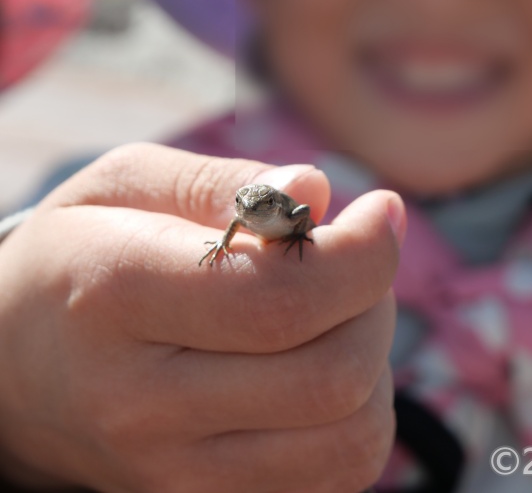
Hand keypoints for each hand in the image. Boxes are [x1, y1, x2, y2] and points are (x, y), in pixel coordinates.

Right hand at [0, 143, 403, 492]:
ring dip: (374, 363)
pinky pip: (340, 475)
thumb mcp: (123, 188)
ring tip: (334, 318)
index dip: (364, 253)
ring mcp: (177, 475)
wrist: (15, 375)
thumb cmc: (82, 262)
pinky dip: (357, 414)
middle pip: (331, 374)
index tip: (381, 212)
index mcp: (114, 300)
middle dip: (374, 302)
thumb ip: (222, 182)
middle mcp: (142, 406)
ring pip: (352, 438)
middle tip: (351, 263)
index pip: (279, 297)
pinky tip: (319, 369)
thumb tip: (318, 189)